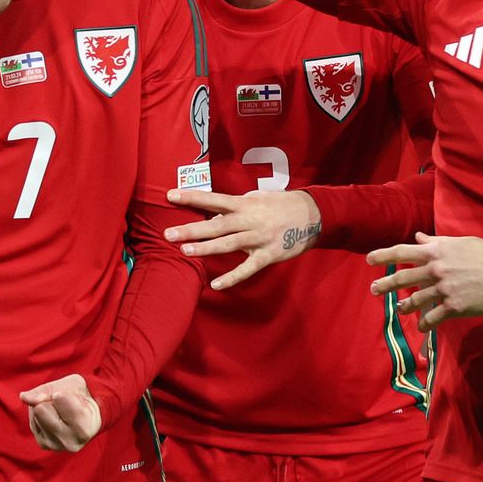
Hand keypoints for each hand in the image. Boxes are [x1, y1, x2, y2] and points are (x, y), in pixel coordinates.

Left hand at [19, 374, 102, 452]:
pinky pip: (33, 421)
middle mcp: (70, 442)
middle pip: (40, 409)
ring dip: (45, 408)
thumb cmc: (82, 396)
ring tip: (61, 412)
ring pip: (35, 414)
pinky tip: (55, 418)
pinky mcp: (44, 445)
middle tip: (65, 406)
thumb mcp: (72, 384)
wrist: (89, 414)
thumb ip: (48, 389)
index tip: (76, 399)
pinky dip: (41, 416)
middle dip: (50, 401)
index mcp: (84, 428)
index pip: (59, 399)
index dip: (64, 393)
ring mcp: (56, 446)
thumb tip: (23, 397)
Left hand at [166, 188, 320, 289]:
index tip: (170, 196)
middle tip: (168, 233)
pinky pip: (248, 268)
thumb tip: (217, 214)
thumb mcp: (259, 198)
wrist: (314, 215)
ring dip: (206, 249)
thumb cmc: (283, 205)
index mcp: (245, 204)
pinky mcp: (269, 255)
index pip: (213, 199)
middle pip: (216, 225)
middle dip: (191, 229)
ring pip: (228, 244)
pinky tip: (216, 285)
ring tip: (184, 251)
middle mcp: (250, 220)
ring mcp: (259, 238)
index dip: (192, 198)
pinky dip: (232, 277)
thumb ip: (238, 206)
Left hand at [367, 232, 482, 328]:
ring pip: (415, 300)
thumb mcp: (462, 242)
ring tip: (400, 309)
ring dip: (405, 306)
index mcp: (437, 251)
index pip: (403, 251)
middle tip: (373, 290)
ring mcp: (444, 289)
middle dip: (385, 285)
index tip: (369, 260)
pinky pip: (432, 318)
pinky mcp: (454, 307)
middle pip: (403, 278)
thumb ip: (437, 242)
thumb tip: (420, 237)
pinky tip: (421, 326)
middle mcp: (436, 269)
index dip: (383, 255)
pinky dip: (424, 324)